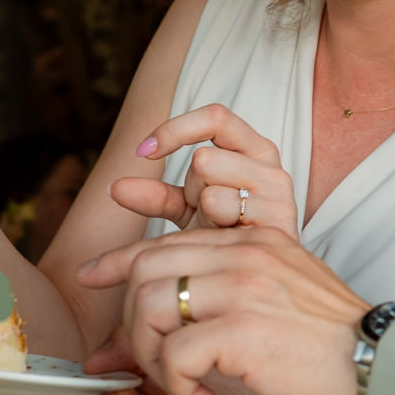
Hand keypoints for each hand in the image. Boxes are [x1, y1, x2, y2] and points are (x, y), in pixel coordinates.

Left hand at [78, 224, 367, 394]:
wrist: (385, 374)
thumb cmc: (333, 351)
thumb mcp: (276, 307)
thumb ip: (216, 301)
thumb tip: (154, 323)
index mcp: (254, 241)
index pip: (167, 239)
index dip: (119, 260)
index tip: (91, 276)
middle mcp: (245, 254)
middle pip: (145, 272)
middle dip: (129, 324)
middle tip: (148, 367)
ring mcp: (243, 288)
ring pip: (149, 310)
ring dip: (150, 360)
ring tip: (181, 390)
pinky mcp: (242, 330)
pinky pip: (172, 356)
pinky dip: (176, 389)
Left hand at [111, 105, 298, 233]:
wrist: (259, 277)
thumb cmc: (224, 237)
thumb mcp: (187, 212)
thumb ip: (156, 196)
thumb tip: (114, 188)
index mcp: (251, 147)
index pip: (214, 117)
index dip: (175, 129)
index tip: (143, 152)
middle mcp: (269, 162)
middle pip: (203, 158)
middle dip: (191, 189)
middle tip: (205, 214)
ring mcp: (278, 189)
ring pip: (210, 185)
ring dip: (202, 211)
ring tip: (219, 228)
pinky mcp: (280, 215)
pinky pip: (222, 206)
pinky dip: (214, 224)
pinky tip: (229, 238)